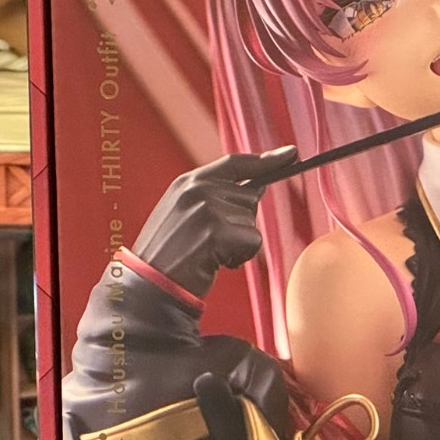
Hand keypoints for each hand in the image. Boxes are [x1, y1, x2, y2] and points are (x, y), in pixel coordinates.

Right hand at [131, 147, 296, 298]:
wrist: (148, 285)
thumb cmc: (168, 255)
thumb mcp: (183, 214)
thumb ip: (213, 196)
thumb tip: (256, 188)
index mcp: (187, 183)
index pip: (235, 163)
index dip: (266, 159)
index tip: (291, 153)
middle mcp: (197, 190)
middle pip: (250, 196)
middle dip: (241, 222)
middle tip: (211, 241)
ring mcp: (207, 209)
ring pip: (252, 222)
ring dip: (239, 243)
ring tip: (208, 253)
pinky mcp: (217, 231)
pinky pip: (253, 241)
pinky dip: (241, 256)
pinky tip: (215, 263)